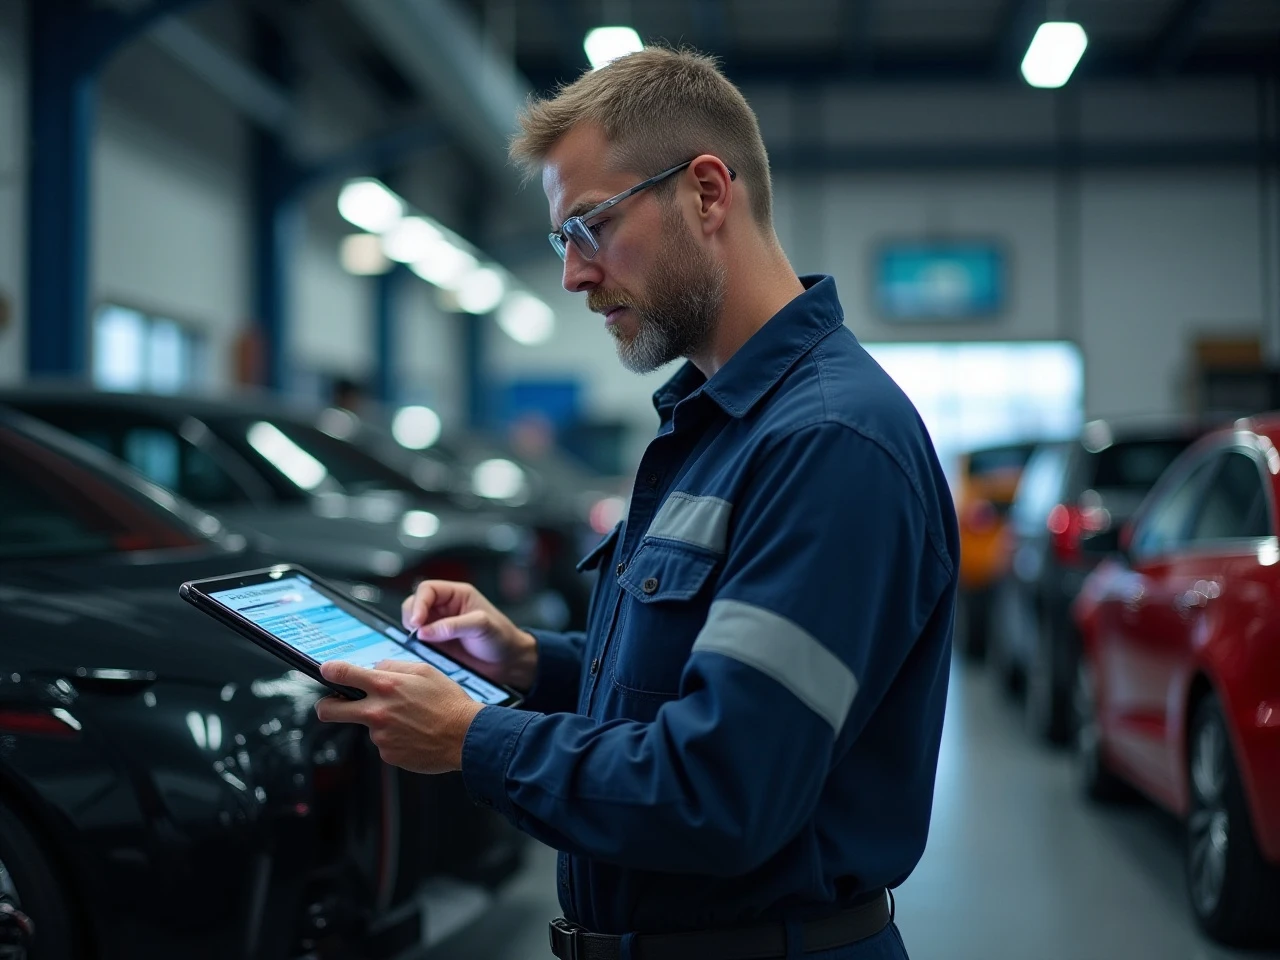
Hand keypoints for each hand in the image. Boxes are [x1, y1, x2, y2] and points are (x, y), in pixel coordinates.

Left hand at [315, 660, 484, 773]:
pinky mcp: (388, 755)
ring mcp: (381, 736)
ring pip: (367, 726)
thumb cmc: (449, 703)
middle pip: (329, 710)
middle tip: (335, 705)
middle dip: (326, 706)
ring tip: (410, 720)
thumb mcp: (425, 670)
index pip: (342, 674)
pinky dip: (395, 739)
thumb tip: (376, 668)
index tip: (325, 671)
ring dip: (381, 723)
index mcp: (386, 686)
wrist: (466, 736)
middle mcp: (378, 711)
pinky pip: (384, 743)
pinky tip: (414, 733)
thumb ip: (394, 666)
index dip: (328, 671)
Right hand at [402, 580, 536, 691]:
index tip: (417, 622)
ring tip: (420, 642)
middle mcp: (444, 608)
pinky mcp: (436, 644)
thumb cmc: (501, 638)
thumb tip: (423, 631)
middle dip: (412, 616)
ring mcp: (438, 626)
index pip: (428, 589)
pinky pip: (417, 641)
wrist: (508, 662)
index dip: (419, 603)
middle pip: (415, 603)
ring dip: (411, 631)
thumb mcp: (482, 626)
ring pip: (413, 622)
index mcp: (457, 595)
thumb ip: (453, 626)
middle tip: (416, 633)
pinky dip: (414, 645)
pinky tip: (421, 651)